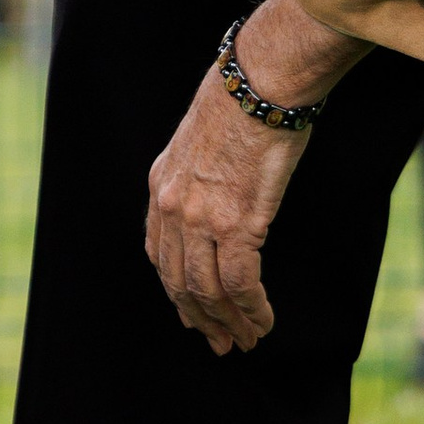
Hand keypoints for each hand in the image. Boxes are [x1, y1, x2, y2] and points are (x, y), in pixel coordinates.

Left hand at [144, 0, 363, 352]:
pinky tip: (263, 320)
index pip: (159, 256)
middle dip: (201, 318)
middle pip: (180, 281)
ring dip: (230, 322)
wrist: (259, 81)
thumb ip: (195, 175)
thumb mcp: (197, 140)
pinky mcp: (237, 222)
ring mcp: (201, 217)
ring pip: (209, 290)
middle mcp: (172, 206)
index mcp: (160, 186)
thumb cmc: (240, 100)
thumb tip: (213, 198)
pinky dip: (252, 309)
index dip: (177, 292)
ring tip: (248, 339)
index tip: (193, 315)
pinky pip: (240, 283)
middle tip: (222, 343)